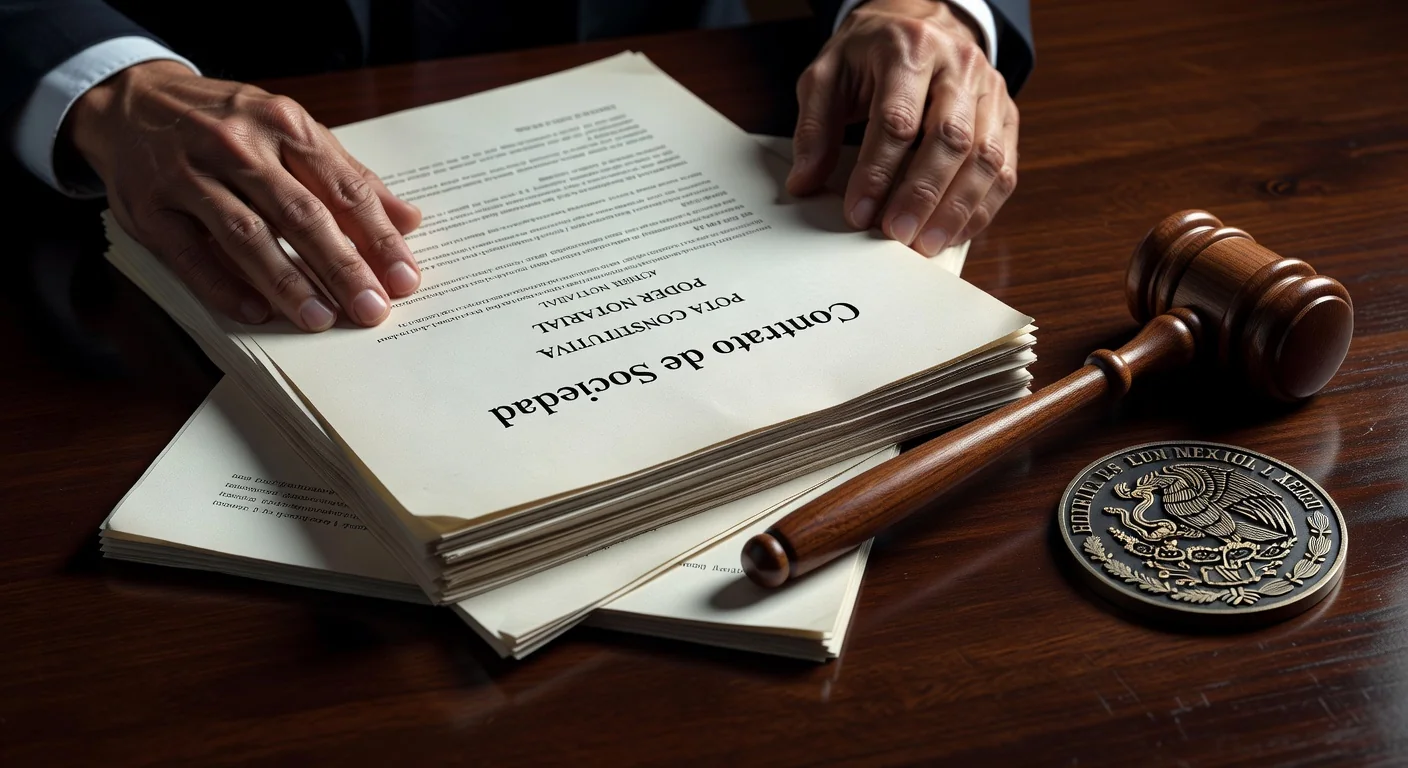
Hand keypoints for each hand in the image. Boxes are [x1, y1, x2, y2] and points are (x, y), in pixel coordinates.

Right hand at [67, 61, 422, 330]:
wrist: (131, 102)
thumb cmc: (227, 123)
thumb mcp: (290, 130)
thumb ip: (349, 176)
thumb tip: (408, 220)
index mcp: (284, 124)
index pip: (343, 189)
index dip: (377, 238)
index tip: (405, 279)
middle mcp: (238, 146)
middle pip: (301, 214)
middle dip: (342, 267)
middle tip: (372, 309)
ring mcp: (189, 175)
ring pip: (248, 234)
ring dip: (288, 282)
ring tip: (321, 318)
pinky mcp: (149, 207)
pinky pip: (191, 254)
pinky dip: (224, 286)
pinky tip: (256, 312)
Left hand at [787, 0, 1018, 255]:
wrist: (921, 24)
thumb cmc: (869, 55)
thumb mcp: (828, 76)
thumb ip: (814, 129)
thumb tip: (804, 183)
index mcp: (910, 50)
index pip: (897, 120)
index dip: (877, 172)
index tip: (858, 213)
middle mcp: (959, 66)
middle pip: (951, 139)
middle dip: (922, 195)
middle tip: (896, 236)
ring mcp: (990, 91)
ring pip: (986, 158)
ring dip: (956, 210)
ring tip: (925, 245)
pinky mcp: (1006, 116)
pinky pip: (1004, 169)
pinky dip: (980, 208)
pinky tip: (953, 233)